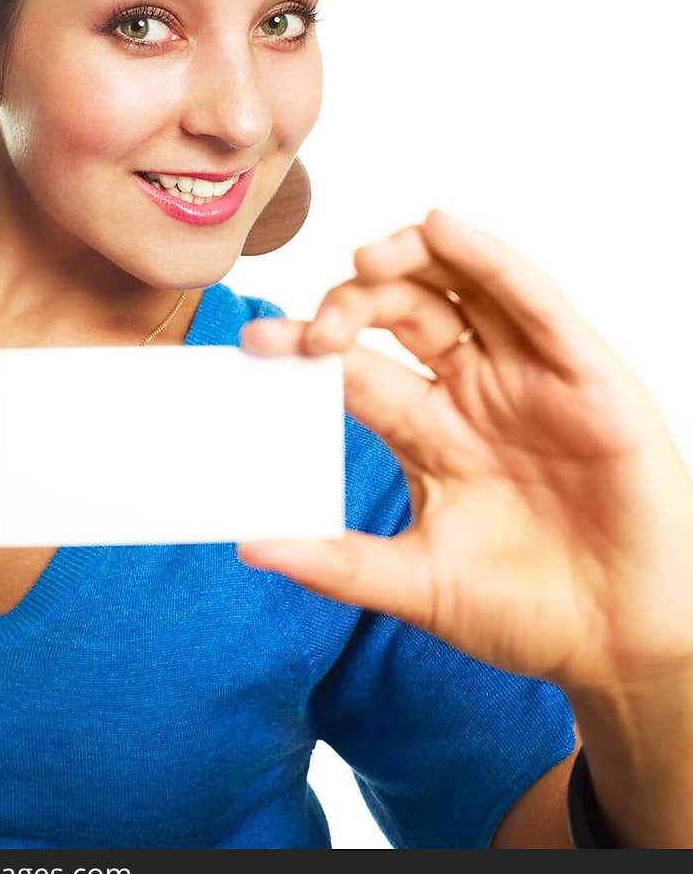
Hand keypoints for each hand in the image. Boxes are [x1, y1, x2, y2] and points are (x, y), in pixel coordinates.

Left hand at [236, 208, 692, 698]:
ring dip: (411, 260)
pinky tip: (444, 229)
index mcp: (429, 432)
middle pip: (402, 313)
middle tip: (318, 332)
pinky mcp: (582, 373)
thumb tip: (250, 546)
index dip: (308, 348)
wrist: (623, 643)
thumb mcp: (420, 586)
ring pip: (462, 288)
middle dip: (353, 304)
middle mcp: (472, 391)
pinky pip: (531, 302)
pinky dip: (488, 260)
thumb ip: (339, 563)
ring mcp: (526, 377)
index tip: (258, 341)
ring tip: (364, 258)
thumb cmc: (530, 613)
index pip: (357, 370)